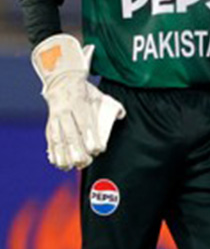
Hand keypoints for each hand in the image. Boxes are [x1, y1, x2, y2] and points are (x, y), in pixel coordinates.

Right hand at [32, 35, 124, 169]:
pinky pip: (50, 140)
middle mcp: (65, 112)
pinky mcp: (49, 124)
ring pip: (58, 138)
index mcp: (79, 104)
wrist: (62, 82)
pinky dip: (53, 152)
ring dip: (63, 154)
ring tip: (70, 166)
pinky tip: (58, 163)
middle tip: (86, 162)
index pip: (85, 123)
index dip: (90, 138)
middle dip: (77, 150)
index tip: (97, 149)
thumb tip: (121, 116)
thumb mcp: (100, 95)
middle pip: (70, 133)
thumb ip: (114, 106)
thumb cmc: (86, 92)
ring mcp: (55, 118)